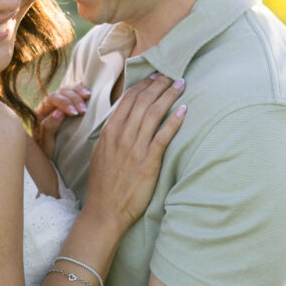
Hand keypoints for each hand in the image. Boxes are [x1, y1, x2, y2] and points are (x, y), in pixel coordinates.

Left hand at [33, 83, 90, 157]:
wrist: (47, 160)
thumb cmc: (47, 155)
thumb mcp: (46, 147)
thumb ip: (48, 129)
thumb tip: (58, 112)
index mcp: (39, 114)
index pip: (51, 99)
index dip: (64, 103)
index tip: (75, 113)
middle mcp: (47, 106)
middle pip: (60, 92)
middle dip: (74, 98)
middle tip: (84, 111)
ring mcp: (57, 104)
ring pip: (66, 89)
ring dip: (78, 92)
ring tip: (88, 97)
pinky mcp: (66, 106)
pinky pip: (71, 92)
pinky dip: (79, 89)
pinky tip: (86, 91)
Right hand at [84, 74, 185, 232]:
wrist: (104, 211)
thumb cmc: (104, 185)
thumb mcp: (101, 154)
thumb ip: (112, 135)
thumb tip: (123, 120)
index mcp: (109, 132)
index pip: (128, 99)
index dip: (143, 84)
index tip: (155, 75)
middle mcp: (121, 136)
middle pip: (143, 101)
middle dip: (159, 84)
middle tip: (172, 74)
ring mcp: (134, 149)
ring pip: (154, 114)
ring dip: (169, 95)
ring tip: (180, 84)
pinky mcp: (148, 163)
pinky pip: (163, 136)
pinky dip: (174, 121)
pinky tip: (184, 109)